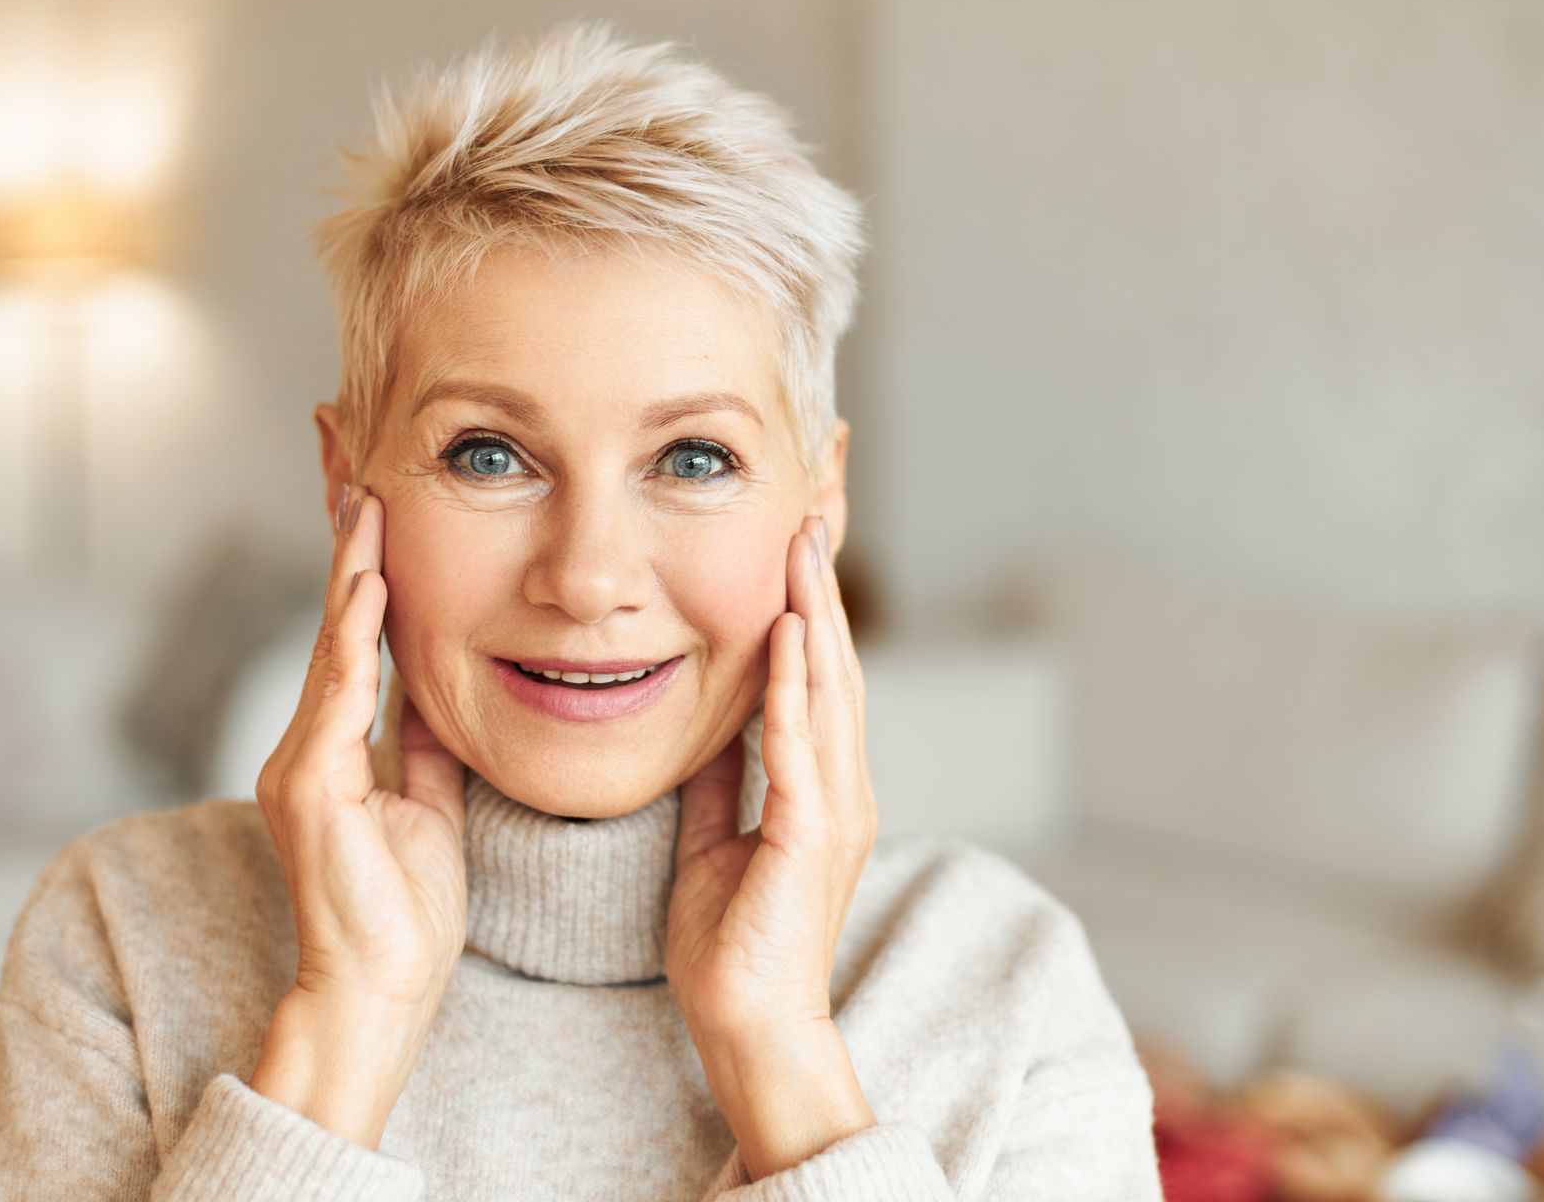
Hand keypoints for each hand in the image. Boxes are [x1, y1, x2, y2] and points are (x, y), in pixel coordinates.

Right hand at [254, 483, 469, 1015]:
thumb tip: (436, 689)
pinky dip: (354, 635)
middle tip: (346, 448)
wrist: (378, 990)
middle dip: (343, 532)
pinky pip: (338, 695)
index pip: (356, 632)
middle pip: (334, 617)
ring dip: (351, 563)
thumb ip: (422, 744)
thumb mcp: (427, 805)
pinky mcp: (308, 785)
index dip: (364, 560)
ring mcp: (302, 762)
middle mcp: (309, 743)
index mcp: (336, 746)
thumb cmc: (404, 913)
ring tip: (364, 491)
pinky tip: (370, 581)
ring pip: (332, 642)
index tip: (374, 490)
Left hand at [665, 513, 875, 1043]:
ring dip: (816, 616)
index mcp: (819, 791)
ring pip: (831, 693)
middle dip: (822, 590)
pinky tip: (787, 637)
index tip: (792, 546)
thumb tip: (704, 731)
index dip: (809, 611)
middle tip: (810, 516)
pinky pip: (801, 749)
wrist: (749, 1027)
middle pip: (836, 668)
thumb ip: (716, 786)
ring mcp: (834, 813)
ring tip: (800, 548)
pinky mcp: (811, 840)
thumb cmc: (731, 949)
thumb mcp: (712, 845)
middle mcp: (840, 790)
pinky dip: (796, 690)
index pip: (818, 681)